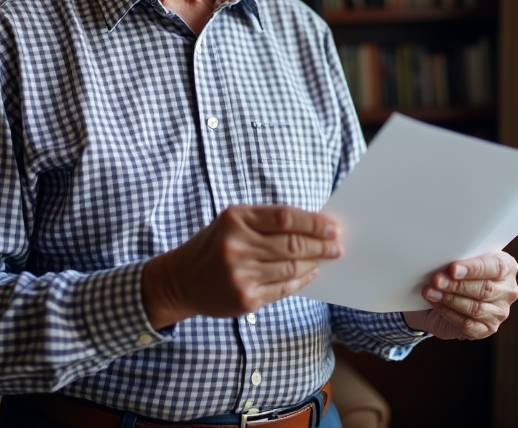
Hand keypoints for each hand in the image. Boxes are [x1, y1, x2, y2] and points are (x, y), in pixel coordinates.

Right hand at [142, 205, 341, 328]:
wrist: (180, 281)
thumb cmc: (212, 246)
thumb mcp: (231, 222)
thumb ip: (266, 222)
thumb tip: (311, 226)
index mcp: (236, 220)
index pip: (285, 218)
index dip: (314, 223)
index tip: (332, 227)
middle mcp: (238, 247)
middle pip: (293, 244)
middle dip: (321, 245)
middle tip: (337, 246)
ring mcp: (241, 275)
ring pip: (291, 268)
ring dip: (314, 262)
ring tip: (327, 258)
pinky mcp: (246, 299)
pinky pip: (283, 289)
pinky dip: (301, 280)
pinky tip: (309, 273)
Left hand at [402, 251, 517, 339]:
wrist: (451, 296)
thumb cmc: (459, 272)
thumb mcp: (462, 260)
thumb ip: (461, 258)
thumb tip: (445, 261)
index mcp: (508, 267)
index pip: (496, 267)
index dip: (474, 268)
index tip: (453, 269)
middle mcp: (508, 291)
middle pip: (484, 289)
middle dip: (456, 285)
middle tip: (436, 280)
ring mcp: (499, 312)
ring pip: (475, 308)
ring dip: (448, 299)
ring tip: (430, 292)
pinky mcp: (486, 329)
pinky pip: (467, 323)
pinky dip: (447, 312)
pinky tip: (435, 303)